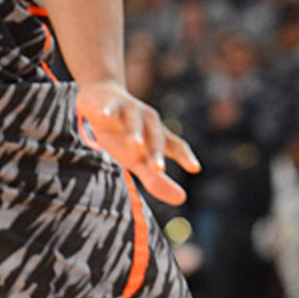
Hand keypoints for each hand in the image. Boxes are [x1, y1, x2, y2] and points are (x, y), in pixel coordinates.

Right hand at [76, 81, 200, 204]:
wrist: (103, 98)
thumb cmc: (124, 134)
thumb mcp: (138, 158)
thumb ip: (156, 179)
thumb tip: (182, 199)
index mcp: (157, 135)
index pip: (176, 146)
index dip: (185, 156)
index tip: (195, 168)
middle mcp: (148, 121)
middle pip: (155, 137)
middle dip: (156, 153)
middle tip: (158, 169)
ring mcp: (129, 111)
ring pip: (134, 122)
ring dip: (135, 132)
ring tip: (136, 145)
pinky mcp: (109, 104)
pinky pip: (110, 107)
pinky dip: (108, 111)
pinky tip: (106, 114)